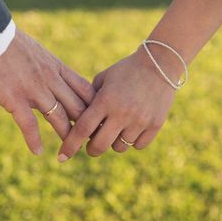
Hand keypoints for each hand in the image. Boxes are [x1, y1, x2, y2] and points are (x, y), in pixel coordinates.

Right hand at [0, 29, 94, 154]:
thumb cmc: (7, 43)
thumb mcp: (37, 52)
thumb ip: (47, 67)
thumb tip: (54, 76)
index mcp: (56, 67)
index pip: (85, 90)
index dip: (95, 107)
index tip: (98, 121)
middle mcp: (50, 79)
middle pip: (77, 107)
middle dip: (85, 126)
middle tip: (89, 142)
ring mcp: (34, 89)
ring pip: (59, 117)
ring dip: (66, 136)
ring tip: (68, 152)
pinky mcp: (14, 98)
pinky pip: (29, 123)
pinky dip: (34, 140)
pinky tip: (38, 151)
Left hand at [57, 47, 176, 160]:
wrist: (160, 63)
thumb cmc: (126, 70)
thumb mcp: (103, 79)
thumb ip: (89, 99)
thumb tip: (76, 121)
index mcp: (105, 100)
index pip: (83, 129)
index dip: (70, 145)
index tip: (61, 157)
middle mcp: (122, 113)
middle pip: (100, 145)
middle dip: (92, 149)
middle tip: (91, 146)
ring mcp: (140, 120)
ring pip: (120, 147)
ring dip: (114, 142)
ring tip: (117, 129)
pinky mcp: (155, 124)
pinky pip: (138, 145)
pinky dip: (133, 141)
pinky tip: (132, 128)